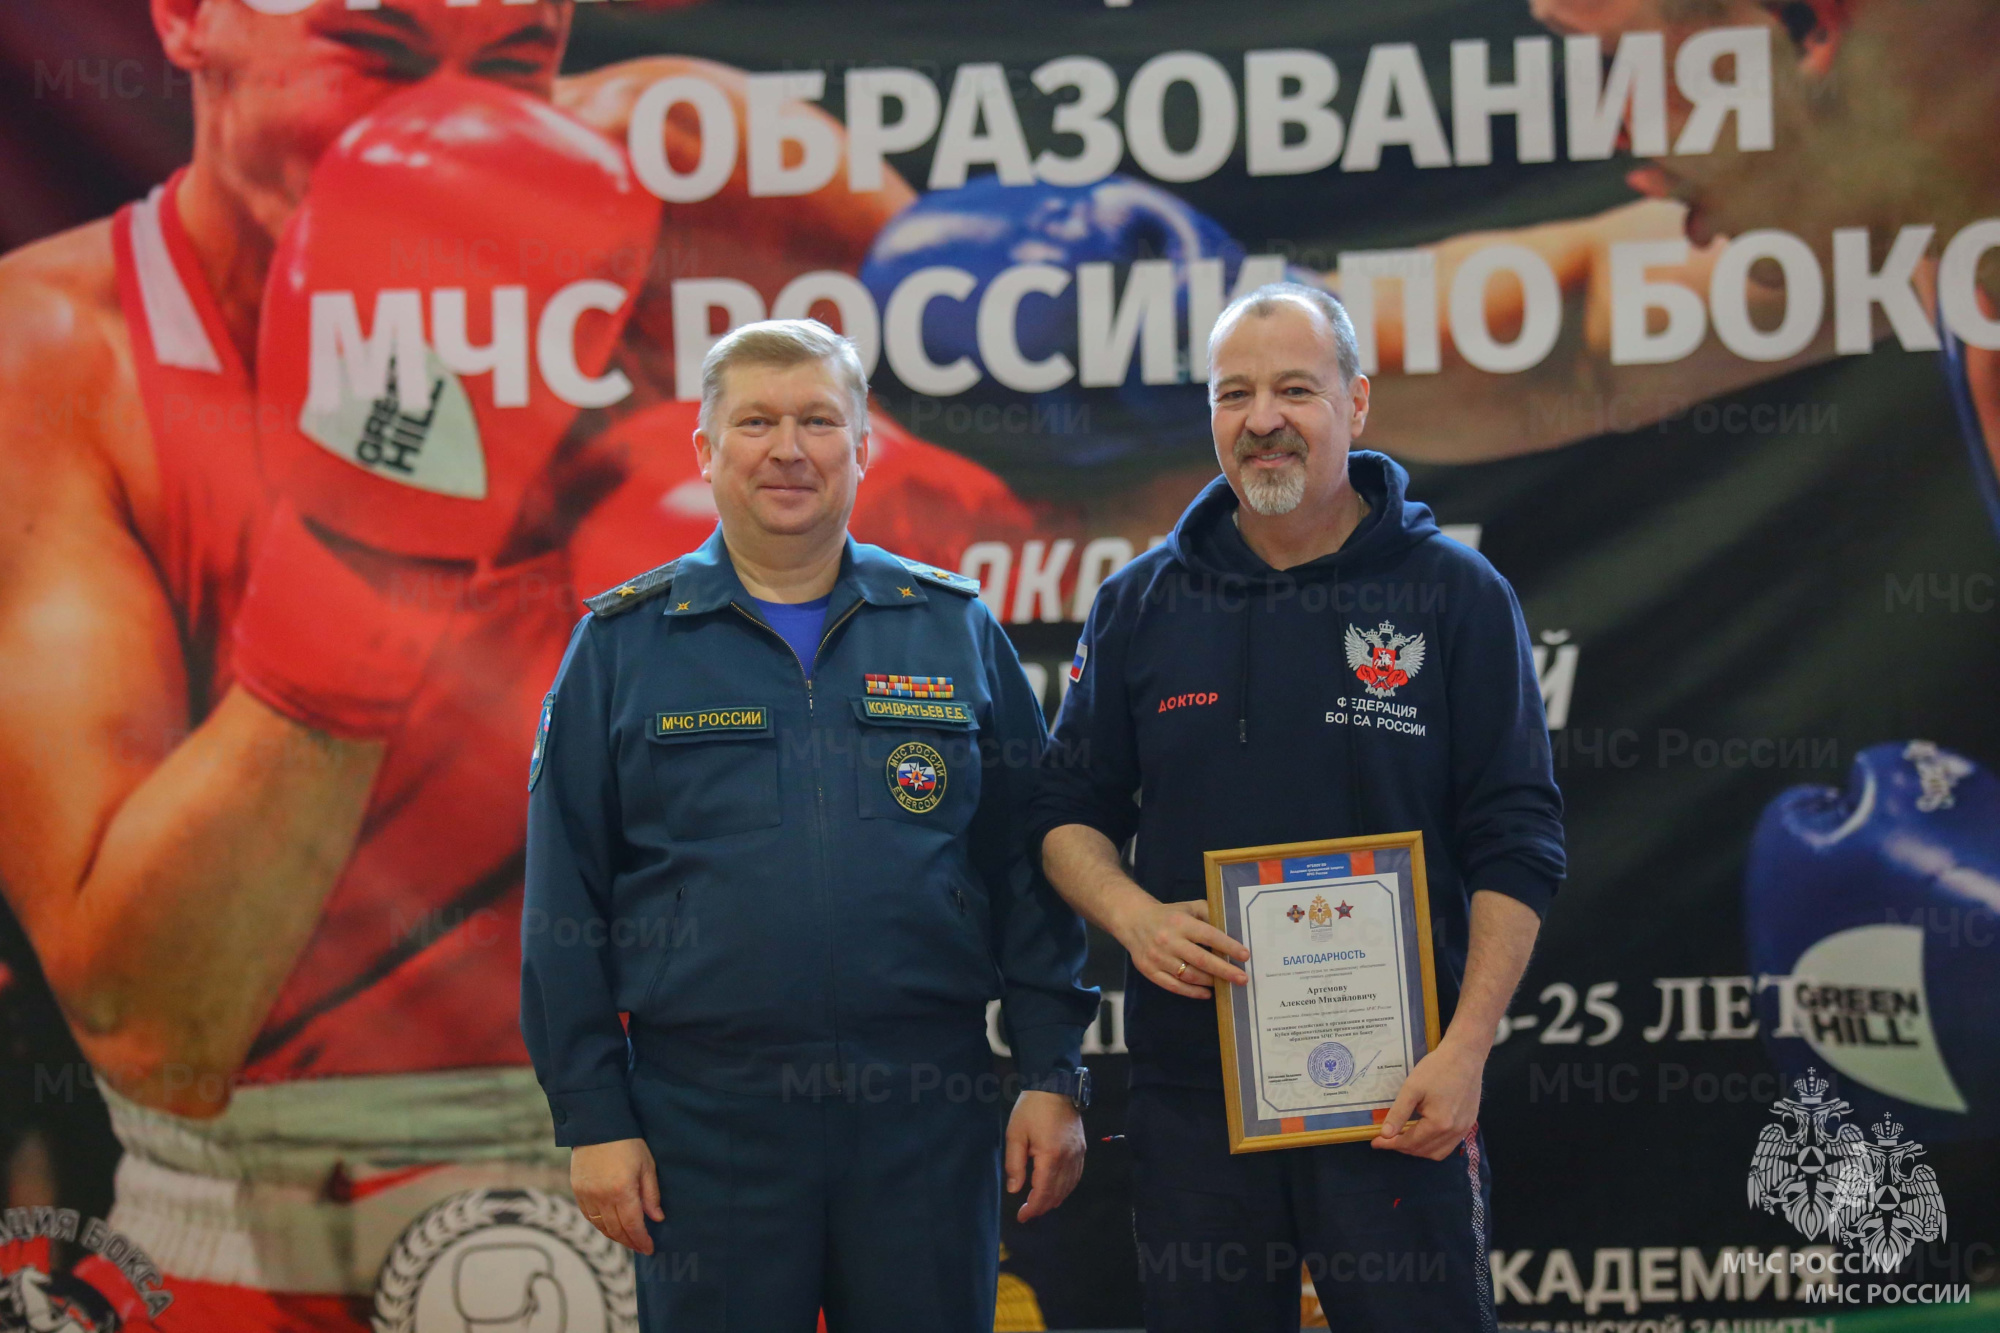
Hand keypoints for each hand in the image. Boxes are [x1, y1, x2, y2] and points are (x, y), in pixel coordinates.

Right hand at [571, 1137, 664, 1253]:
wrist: (598, 1126)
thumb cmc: (628, 1143)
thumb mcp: (647, 1166)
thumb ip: (651, 1195)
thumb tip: (657, 1219)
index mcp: (622, 1191)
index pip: (633, 1226)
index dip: (641, 1240)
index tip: (649, 1249)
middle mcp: (602, 1197)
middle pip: (616, 1230)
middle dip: (629, 1241)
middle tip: (640, 1247)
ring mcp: (587, 1195)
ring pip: (601, 1226)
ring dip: (615, 1236)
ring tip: (627, 1239)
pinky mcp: (577, 1190)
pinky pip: (589, 1216)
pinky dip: (601, 1225)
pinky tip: (610, 1226)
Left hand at [1005, 1090, 1085, 1221]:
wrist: (1055, 1086)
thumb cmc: (1032, 1108)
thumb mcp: (1015, 1134)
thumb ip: (1014, 1164)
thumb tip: (1015, 1190)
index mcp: (1051, 1156)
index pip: (1043, 1192)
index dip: (1032, 1208)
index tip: (1021, 1217)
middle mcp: (1069, 1158)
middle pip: (1057, 1193)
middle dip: (1042, 1207)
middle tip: (1027, 1213)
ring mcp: (1078, 1154)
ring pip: (1069, 1187)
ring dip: (1054, 1200)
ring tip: (1039, 1205)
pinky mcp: (1081, 1149)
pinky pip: (1076, 1176)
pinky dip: (1066, 1188)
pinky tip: (1056, 1191)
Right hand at [1114, 895, 1248, 998]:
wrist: (1133, 920)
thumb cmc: (1168, 915)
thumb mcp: (1189, 907)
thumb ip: (1209, 914)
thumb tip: (1233, 930)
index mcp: (1180, 922)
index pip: (1209, 935)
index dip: (1228, 946)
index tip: (1245, 956)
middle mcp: (1169, 940)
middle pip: (1201, 960)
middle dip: (1224, 970)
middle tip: (1242, 978)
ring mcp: (1158, 957)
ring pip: (1189, 975)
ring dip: (1210, 981)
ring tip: (1225, 984)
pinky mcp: (1149, 971)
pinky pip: (1174, 986)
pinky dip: (1192, 992)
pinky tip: (1206, 993)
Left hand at [1372, 1038, 1484, 1159]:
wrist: (1465, 1055)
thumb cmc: (1437, 1068)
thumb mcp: (1412, 1088)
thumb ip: (1399, 1113)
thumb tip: (1385, 1134)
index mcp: (1439, 1123)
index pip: (1410, 1142)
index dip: (1390, 1144)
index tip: (1375, 1142)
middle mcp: (1454, 1131)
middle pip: (1423, 1150)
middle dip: (1403, 1147)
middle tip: (1387, 1139)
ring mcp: (1464, 1128)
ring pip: (1438, 1153)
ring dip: (1419, 1150)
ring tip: (1403, 1139)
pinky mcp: (1469, 1123)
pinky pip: (1450, 1145)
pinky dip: (1434, 1146)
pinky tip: (1424, 1135)